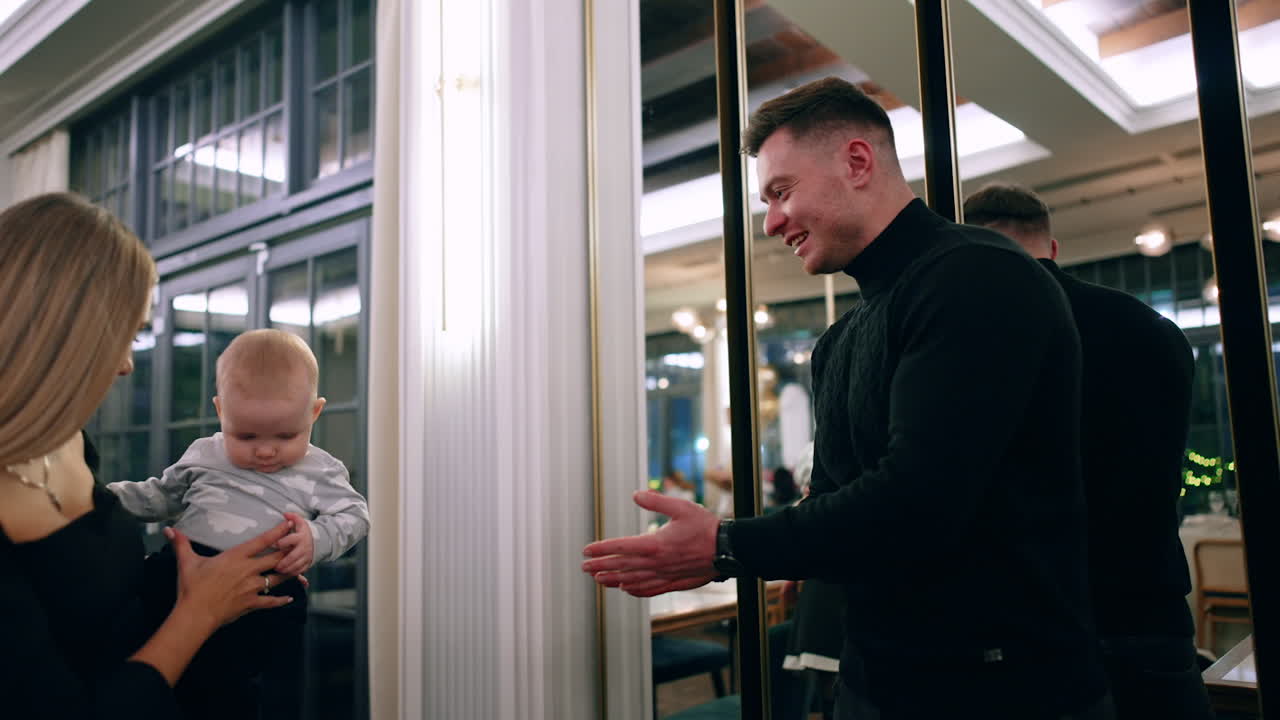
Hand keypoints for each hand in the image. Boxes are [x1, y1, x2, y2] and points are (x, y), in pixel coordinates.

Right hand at [168, 521, 293, 627]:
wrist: (195, 614)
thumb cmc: (192, 587)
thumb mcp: (187, 562)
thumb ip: (181, 544)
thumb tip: (168, 529)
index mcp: (236, 557)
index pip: (263, 541)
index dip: (278, 531)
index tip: (290, 524)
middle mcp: (248, 570)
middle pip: (277, 558)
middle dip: (290, 550)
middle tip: (301, 543)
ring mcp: (252, 588)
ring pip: (278, 578)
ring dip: (289, 573)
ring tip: (300, 567)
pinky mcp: (251, 603)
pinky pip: (271, 601)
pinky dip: (281, 600)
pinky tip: (289, 597)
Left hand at [275, 512, 314, 575]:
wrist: (320, 540)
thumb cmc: (305, 532)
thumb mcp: (301, 522)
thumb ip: (293, 517)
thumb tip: (285, 513)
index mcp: (301, 537)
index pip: (291, 540)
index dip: (281, 542)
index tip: (273, 545)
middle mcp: (304, 547)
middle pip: (292, 556)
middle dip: (283, 562)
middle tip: (274, 565)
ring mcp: (307, 556)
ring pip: (296, 565)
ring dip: (286, 569)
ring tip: (278, 570)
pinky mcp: (308, 563)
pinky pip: (300, 570)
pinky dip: (292, 573)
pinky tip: (285, 573)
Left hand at [581, 490, 719, 596]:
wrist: (728, 549)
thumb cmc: (706, 526)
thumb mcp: (681, 507)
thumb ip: (656, 501)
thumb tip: (636, 494)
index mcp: (655, 544)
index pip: (620, 547)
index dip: (601, 548)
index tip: (586, 549)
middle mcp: (656, 563)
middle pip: (622, 566)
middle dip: (601, 566)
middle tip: (584, 567)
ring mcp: (665, 575)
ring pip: (633, 580)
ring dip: (613, 580)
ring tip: (598, 579)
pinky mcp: (674, 582)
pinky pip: (649, 590)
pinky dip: (635, 590)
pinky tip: (626, 589)